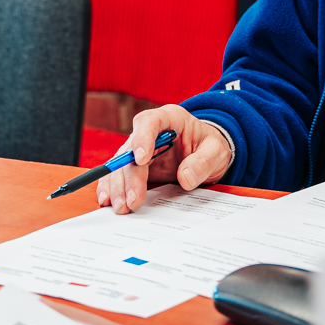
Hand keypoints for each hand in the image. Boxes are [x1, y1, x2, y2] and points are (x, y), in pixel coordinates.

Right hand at [96, 106, 232, 214]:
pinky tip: (108, 200)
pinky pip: (119, 175)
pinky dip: (111, 187)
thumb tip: (185, 178)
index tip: (141, 159)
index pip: (149, 121)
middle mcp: (149, 131)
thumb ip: (203, 162)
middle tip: (133, 200)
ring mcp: (139, 149)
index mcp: (169, 118)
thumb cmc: (210, 147)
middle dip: (129, 177)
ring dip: (118, 186)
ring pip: (120, 165)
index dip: (142, 139)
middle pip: (131, 150)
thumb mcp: (216, 152)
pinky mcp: (135, 166)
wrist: (207, 154)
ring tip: (122, 207)